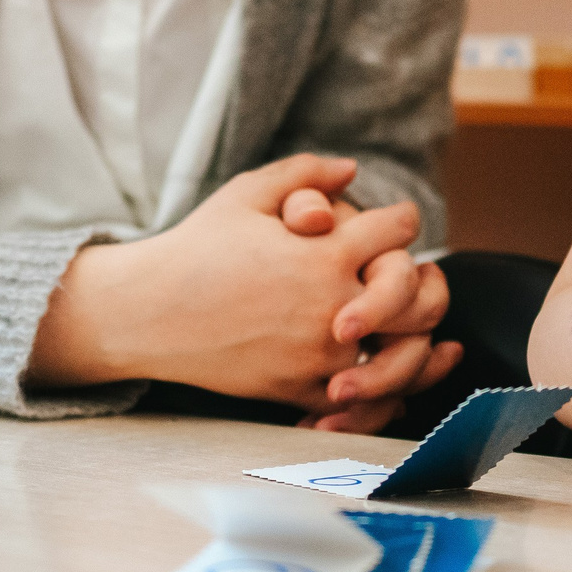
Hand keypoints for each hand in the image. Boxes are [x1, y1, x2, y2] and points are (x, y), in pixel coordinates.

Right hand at [31, 154, 444, 411]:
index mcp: (324, 253)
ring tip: (413, 328)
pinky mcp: (299, 389)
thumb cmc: (197, 247)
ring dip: (414, 338)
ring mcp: (318, 353)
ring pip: (399, 354)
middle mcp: (331, 305)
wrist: (148, 312)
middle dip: (423, 280)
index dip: (401, 220)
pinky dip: (378, 390)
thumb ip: (304, 174)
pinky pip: (360, 400)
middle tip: (415, 276)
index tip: (397, 223)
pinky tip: (382, 373)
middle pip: (414, 294)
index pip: (397, 230)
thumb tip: (352, 170)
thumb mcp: (246, 194)